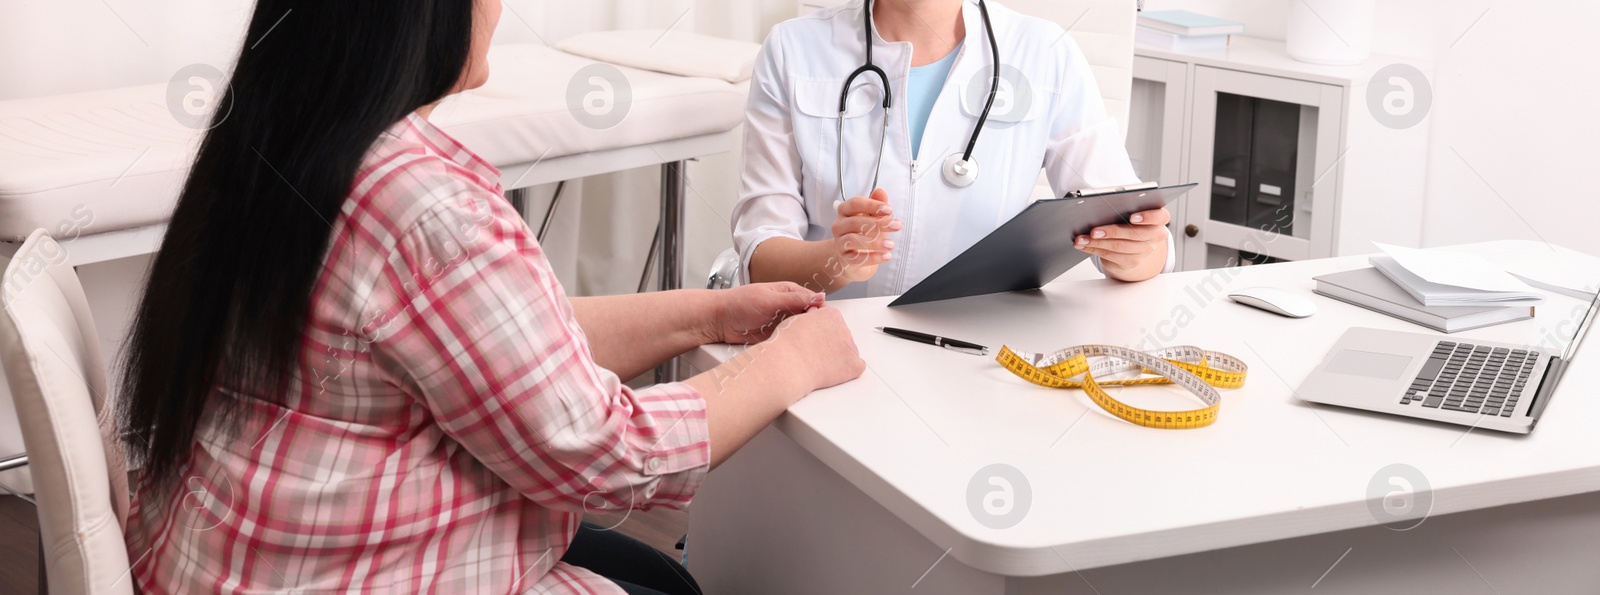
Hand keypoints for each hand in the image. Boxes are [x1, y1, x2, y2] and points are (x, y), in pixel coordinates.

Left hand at [710, 282, 824, 344]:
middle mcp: (788, 307)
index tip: (822, 321)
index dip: (820, 311)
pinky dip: (795, 344)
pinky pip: (791, 340)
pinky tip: (799, 349)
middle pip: (811, 317)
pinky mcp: (777, 336)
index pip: (814, 300)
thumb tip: (820, 297)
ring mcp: (783, 322)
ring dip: (806, 336)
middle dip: (815, 325)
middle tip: (817, 336)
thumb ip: (795, 299)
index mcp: (789, 292)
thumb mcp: (769, 299)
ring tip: (810, 344)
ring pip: (802, 330)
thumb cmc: (739, 303)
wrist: (718, 321)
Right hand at [764, 306, 864, 395]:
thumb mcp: (796, 319)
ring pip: (847, 350)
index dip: (818, 328)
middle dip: (829, 340)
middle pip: (840, 334)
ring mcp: (851, 348)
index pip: (830, 318)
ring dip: (837, 354)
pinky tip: (834, 370)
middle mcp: (844, 329)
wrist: (788, 364)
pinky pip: (857, 366)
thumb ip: (811, 316)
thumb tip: (816, 315)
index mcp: (832, 315)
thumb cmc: (787, 343)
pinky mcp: (853, 366)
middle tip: (812, 350)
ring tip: (818, 362)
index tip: (810, 335)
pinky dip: (848, 368)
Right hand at [826, 188, 898, 285]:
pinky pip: (856, 258)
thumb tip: (880, 191)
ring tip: (891, 244)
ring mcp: (839, 242)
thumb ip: (877, 205)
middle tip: (896, 226)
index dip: (872, 205)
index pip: (855, 203)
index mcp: (845, 210)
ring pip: (853, 240)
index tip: (889, 210)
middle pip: (855, 222)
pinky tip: (886, 256)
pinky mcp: (845, 258)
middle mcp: (839, 225)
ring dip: (875, 242)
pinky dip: (873, 257)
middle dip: (878, 224)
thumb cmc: (864, 233)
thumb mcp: (874, 217)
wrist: (853, 256)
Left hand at [1074, 207, 1170, 281]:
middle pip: (1134, 234)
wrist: (1135, 246)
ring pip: (1119, 247)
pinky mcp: (1132, 262)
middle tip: (1093, 231)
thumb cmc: (1131, 222)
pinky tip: (1083, 245)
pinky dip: (1094, 249)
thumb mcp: (1132, 212)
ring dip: (1096, 243)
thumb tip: (1099, 207)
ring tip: (1081, 239)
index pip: (1160, 217)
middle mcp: (1155, 236)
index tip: (1132, 217)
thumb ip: (1124, 207)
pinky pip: (1111, 256)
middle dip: (1111, 232)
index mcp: (1159, 219)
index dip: (1147, 217)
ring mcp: (1144, 251)